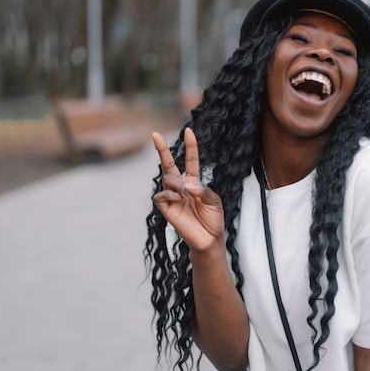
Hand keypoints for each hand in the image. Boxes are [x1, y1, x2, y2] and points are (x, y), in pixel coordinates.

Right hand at [152, 128, 224, 252]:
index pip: (190, 160)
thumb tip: (188, 185)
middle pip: (169, 164)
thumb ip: (203, 190)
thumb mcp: (215, 201)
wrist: (208, 239)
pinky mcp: (166, 208)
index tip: (189, 131)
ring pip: (167, 178)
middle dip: (162, 149)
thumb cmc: (213, 219)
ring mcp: (173, 196)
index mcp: (194, 182)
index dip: (190, 146)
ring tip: (184, 193)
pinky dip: (169, 193)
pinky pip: (160, 195)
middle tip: (155, 134)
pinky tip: (177, 197)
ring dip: (176, 182)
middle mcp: (182, 187)